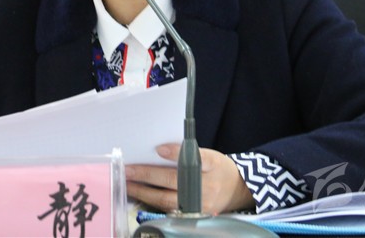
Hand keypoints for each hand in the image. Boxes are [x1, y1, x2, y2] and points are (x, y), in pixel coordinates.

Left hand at [125, 144, 253, 214]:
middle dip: (147, 175)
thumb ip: (188, 153)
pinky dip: (152, 202)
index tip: (159, 149)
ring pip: (167, 199)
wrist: (237, 190)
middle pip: (174, 180)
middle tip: (127, 170)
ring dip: (144, 191)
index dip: (176, 153)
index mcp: (211, 165)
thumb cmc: (218, 169)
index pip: (194, 157)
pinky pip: (169, 209)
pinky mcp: (194, 215)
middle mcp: (206, 186)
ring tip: (127, 183)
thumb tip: (159, 150)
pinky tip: (139, 195)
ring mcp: (199, 204)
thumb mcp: (210, 155)